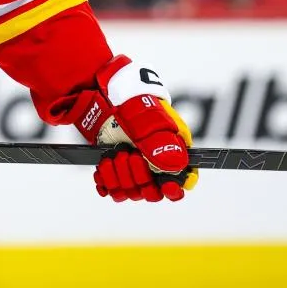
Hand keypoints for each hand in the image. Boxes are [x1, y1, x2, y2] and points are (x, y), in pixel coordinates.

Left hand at [69, 55, 196, 201]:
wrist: (106, 95)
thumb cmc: (134, 103)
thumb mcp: (150, 122)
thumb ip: (163, 146)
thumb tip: (177, 167)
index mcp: (173, 152)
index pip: (182, 181)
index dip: (173, 188)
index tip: (163, 185)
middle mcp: (155, 164)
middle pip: (153, 192)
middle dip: (139, 177)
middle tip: (129, 155)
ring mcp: (135, 168)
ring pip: (132, 192)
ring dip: (120, 176)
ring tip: (113, 155)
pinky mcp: (116, 170)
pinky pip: (114, 190)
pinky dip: (107, 181)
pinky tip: (104, 166)